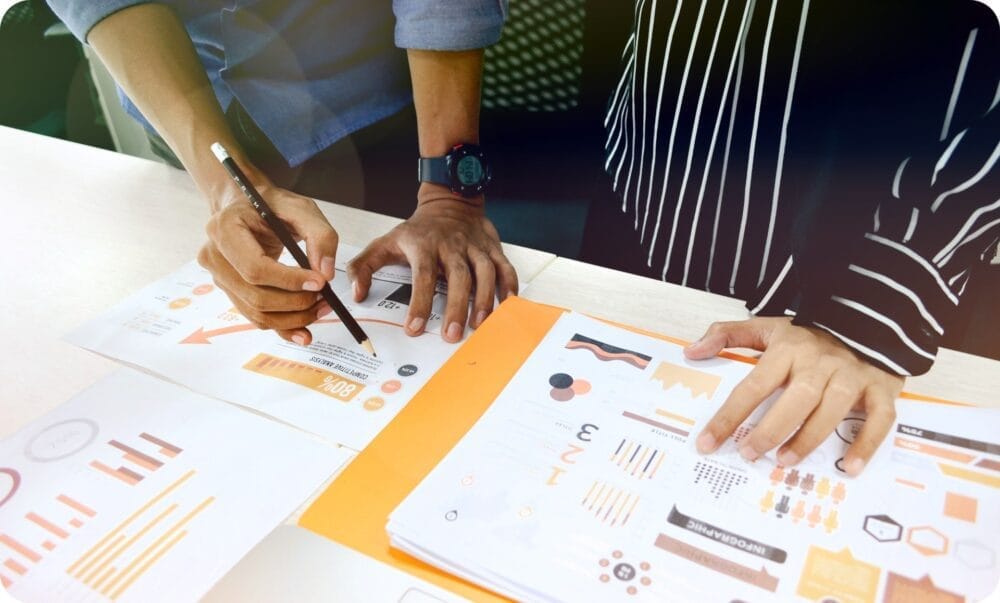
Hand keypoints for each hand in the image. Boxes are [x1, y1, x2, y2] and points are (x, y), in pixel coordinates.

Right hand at [198, 181, 338, 344]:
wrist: (247, 206)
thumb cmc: (272, 206)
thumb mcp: (302, 209)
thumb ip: (321, 236)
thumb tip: (325, 273)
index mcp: (225, 229)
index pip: (255, 267)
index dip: (289, 281)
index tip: (319, 282)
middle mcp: (214, 256)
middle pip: (255, 295)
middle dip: (295, 302)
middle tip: (325, 297)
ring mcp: (219, 277)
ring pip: (256, 312)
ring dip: (293, 318)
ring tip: (321, 308)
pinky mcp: (231, 291)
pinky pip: (256, 318)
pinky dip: (282, 327)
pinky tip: (304, 332)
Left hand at [347, 190, 517, 342]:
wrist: (448, 201)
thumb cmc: (417, 230)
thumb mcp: (384, 243)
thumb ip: (364, 267)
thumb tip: (356, 294)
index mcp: (423, 245)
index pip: (422, 275)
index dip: (419, 303)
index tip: (415, 328)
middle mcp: (451, 245)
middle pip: (457, 276)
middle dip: (456, 307)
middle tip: (452, 335)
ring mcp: (474, 246)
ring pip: (484, 271)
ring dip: (484, 299)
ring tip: (479, 325)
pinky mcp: (492, 247)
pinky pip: (505, 266)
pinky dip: (509, 286)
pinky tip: (506, 305)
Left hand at [685, 317, 903, 475]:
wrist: (867, 316)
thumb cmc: (809, 334)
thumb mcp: (767, 326)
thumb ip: (728, 335)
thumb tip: (692, 352)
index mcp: (789, 349)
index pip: (753, 386)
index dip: (729, 416)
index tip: (707, 442)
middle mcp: (821, 363)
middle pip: (796, 399)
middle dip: (771, 430)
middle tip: (749, 453)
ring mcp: (853, 375)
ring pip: (833, 409)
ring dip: (809, 438)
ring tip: (784, 461)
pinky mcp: (882, 387)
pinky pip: (880, 418)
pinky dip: (867, 444)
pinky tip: (850, 467)